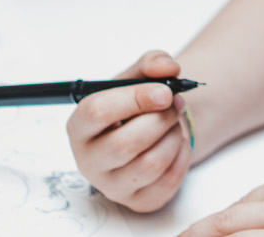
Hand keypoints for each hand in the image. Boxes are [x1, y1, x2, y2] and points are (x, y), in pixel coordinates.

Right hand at [68, 50, 192, 212]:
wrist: (154, 129)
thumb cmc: (137, 105)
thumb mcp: (138, 76)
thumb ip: (151, 63)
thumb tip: (168, 68)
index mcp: (80, 126)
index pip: (97, 112)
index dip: (135, 98)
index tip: (164, 91)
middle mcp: (89, 160)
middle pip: (125, 144)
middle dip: (160, 120)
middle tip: (176, 105)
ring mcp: (112, 185)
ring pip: (150, 164)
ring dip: (173, 137)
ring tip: (174, 124)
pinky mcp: (137, 200)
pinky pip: (167, 181)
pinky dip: (182, 156)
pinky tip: (177, 143)